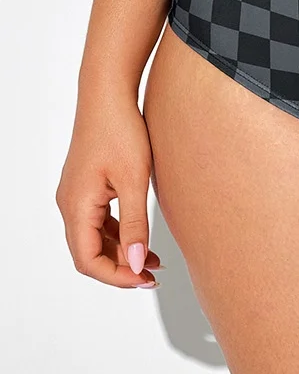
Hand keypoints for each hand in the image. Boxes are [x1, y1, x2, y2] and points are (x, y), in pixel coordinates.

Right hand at [56, 90, 162, 289]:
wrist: (108, 93)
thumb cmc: (120, 130)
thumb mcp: (134, 180)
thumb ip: (135, 225)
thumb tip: (137, 265)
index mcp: (76, 206)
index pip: (88, 260)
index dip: (116, 276)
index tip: (144, 279)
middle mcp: (69, 204)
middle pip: (89, 252)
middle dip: (120, 267)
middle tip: (152, 273)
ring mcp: (75, 194)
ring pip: (93, 237)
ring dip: (120, 251)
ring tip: (153, 260)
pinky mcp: (85, 185)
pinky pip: (97, 220)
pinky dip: (117, 232)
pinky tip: (140, 235)